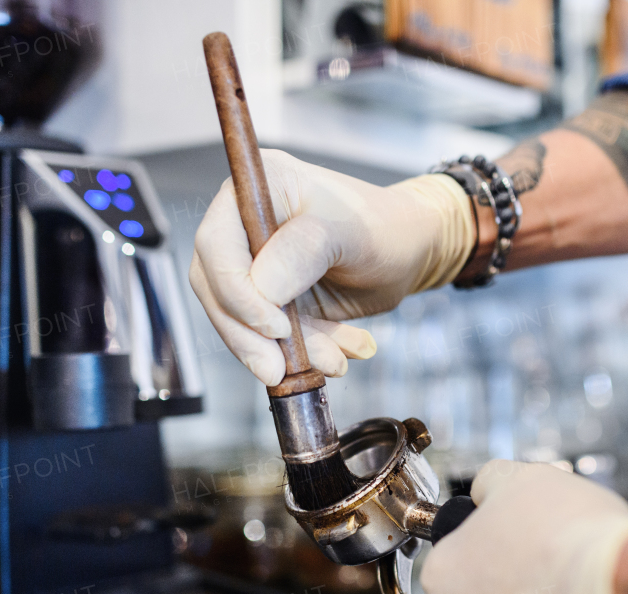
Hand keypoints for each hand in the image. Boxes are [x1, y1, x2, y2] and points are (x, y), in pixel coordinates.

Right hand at [188, 150, 474, 384]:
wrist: (410, 252)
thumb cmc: (385, 227)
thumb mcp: (352, 232)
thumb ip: (305, 251)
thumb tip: (261, 287)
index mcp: (258, 189)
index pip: (216, 245)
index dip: (235, 291)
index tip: (275, 326)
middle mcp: (245, 226)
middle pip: (217, 290)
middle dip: (249, 337)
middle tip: (278, 369)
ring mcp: (255, 266)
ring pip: (240, 323)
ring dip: (282, 353)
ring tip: (332, 360)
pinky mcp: (270, 302)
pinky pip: (269, 339)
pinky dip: (303, 356)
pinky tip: (338, 355)